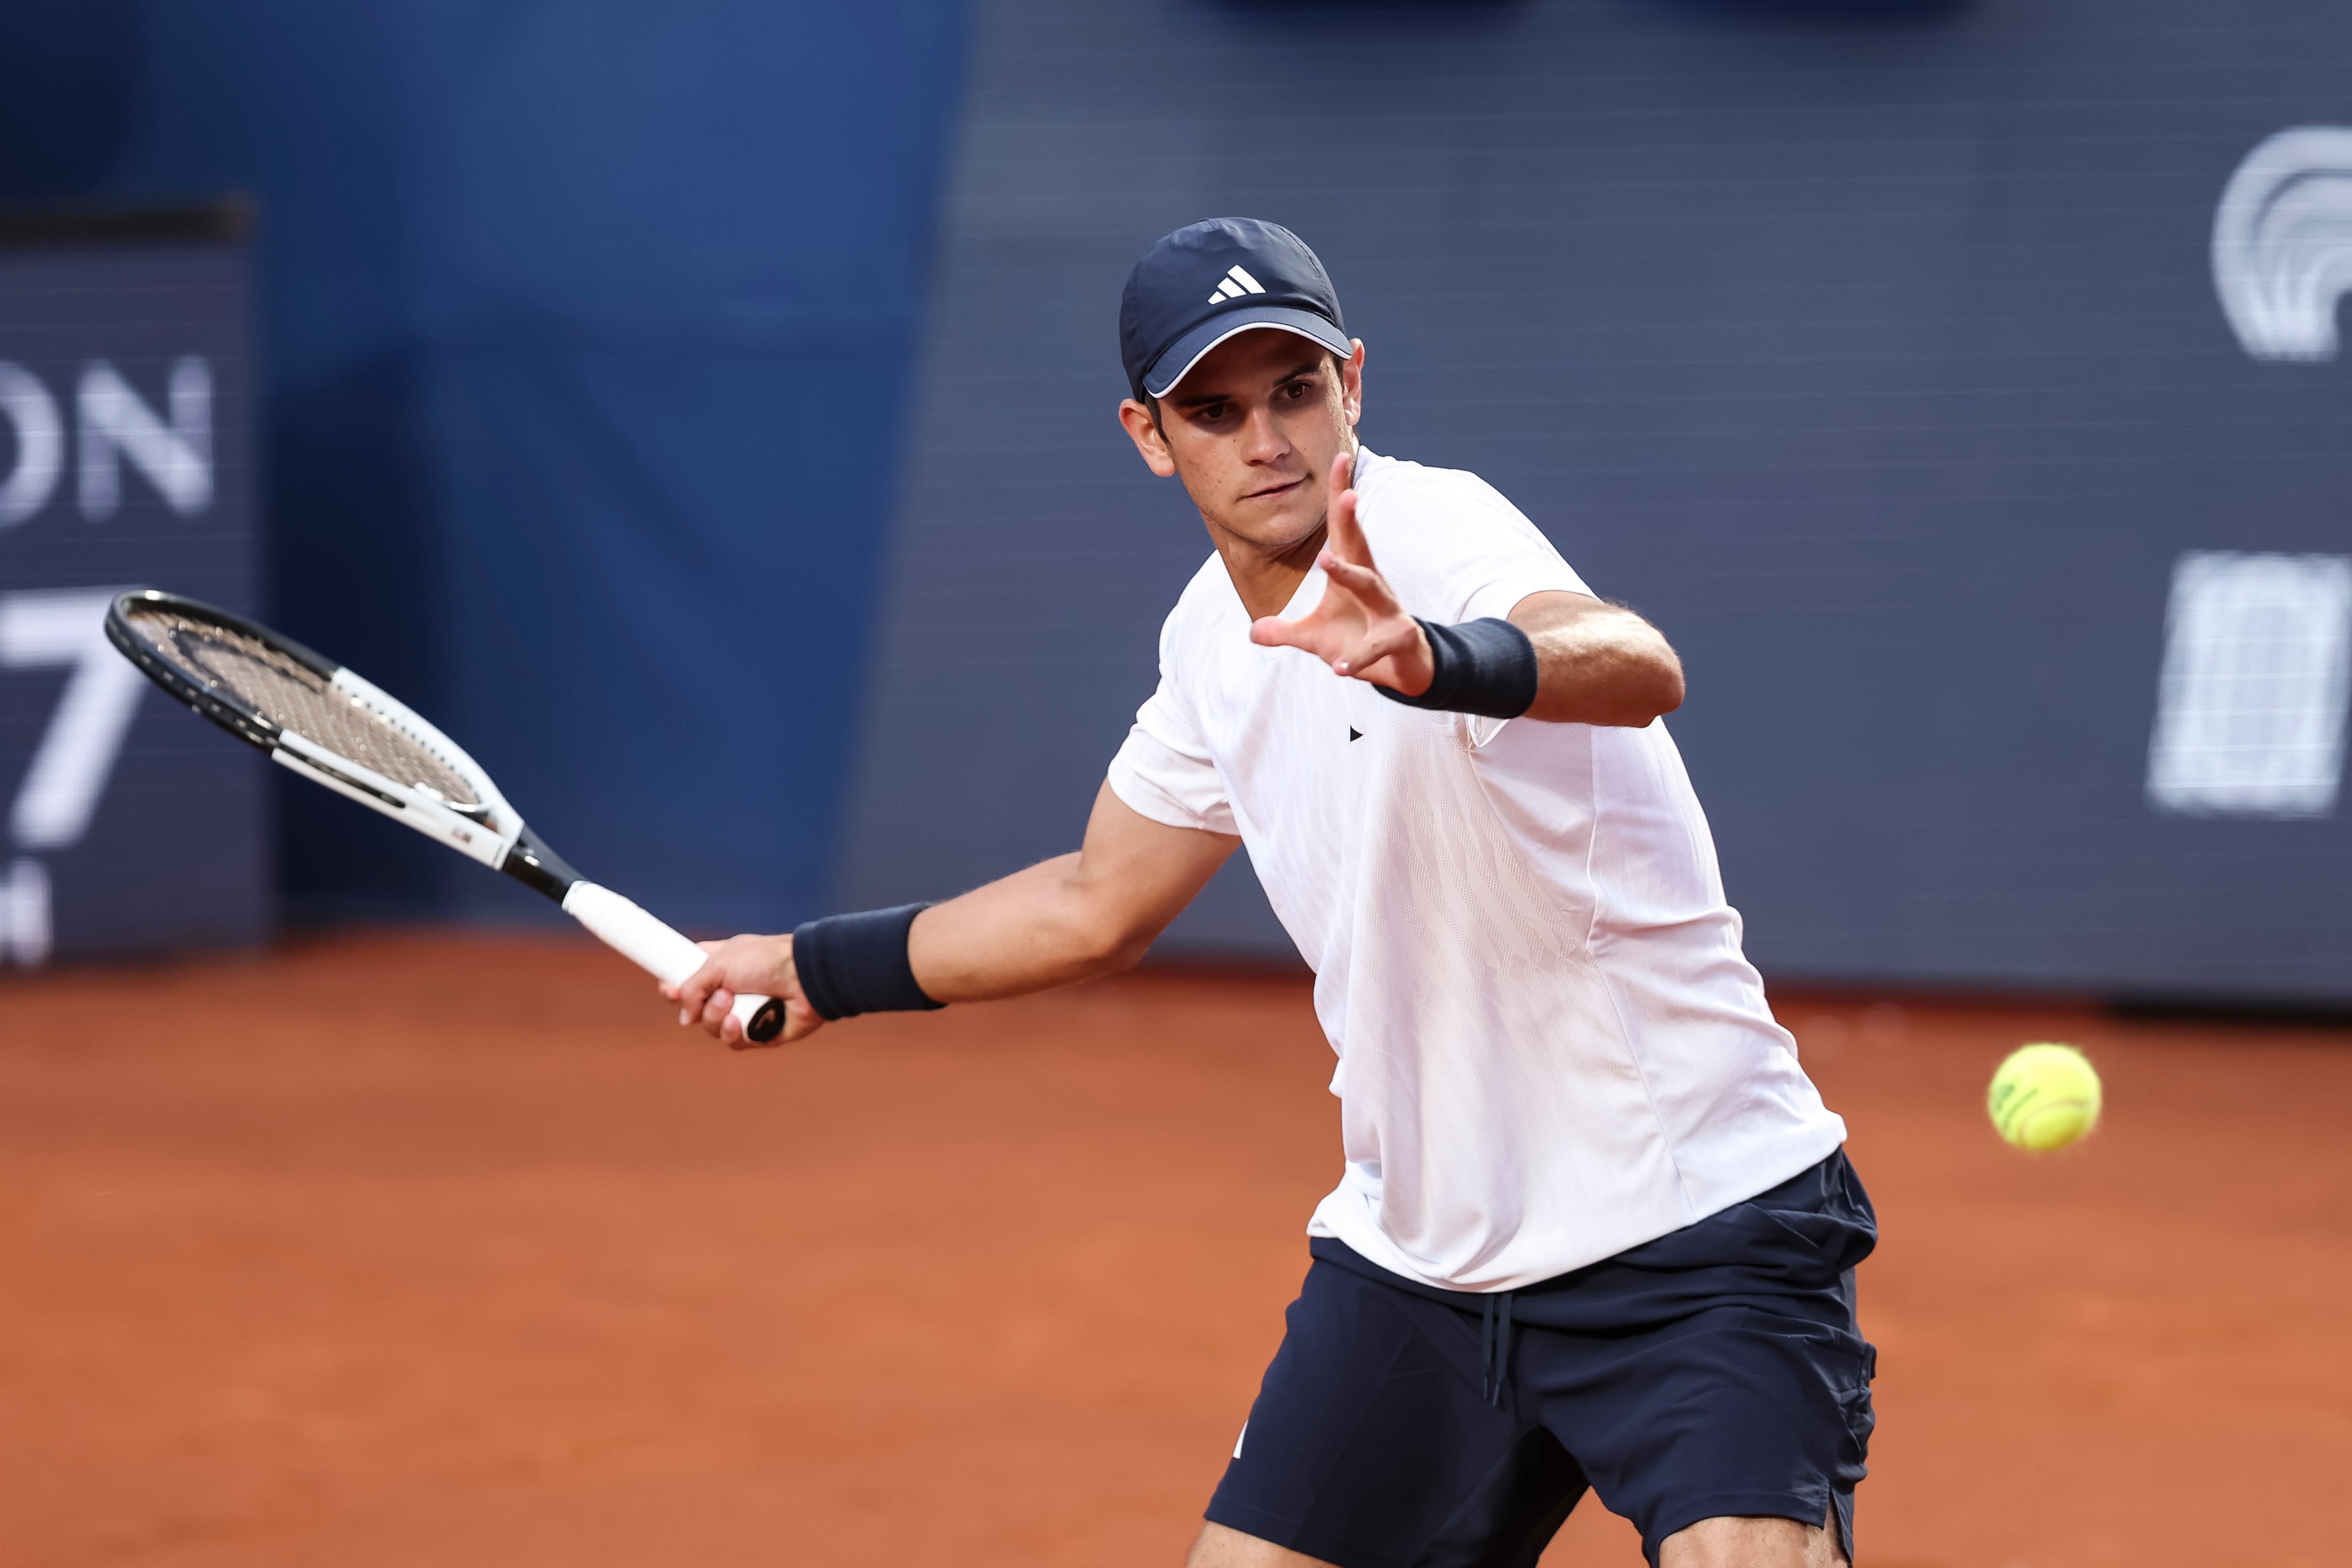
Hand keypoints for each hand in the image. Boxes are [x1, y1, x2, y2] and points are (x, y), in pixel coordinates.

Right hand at [663, 933, 827, 1048]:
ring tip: (731, 1001)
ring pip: (712, 1027)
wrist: (805, 976)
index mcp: (720, 964)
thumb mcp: (718, 962)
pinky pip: (734, 1041)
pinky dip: (733, 1032)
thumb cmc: (766, 960)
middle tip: (705, 996)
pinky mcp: (760, 1032)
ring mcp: (745, 1011)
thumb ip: (692, 986)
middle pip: (696, 1008)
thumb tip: (685, 1018)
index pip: (689, 977)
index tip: (668, 989)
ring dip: (716, 1016)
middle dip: (696, 1005)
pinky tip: (740, 1021)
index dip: (675, 986)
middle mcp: (731, 988)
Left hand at [1247, 451, 1432, 694]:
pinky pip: (1377, 644)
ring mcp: (1388, 609)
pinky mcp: (1398, 637)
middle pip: (1359, 545)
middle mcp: (1371, 583)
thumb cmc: (1357, 640)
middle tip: (1346, 492)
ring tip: (1325, 560)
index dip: (1340, 494)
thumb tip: (1253, 631)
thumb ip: (1284, 632)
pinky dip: (1357, 656)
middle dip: (1349, 518)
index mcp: (1352, 572)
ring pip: (1371, 586)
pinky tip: (1339, 666)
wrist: (1402, 668)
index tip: (1340, 457)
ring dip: (1350, 574)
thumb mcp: (1314, 638)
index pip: (1342, 529)